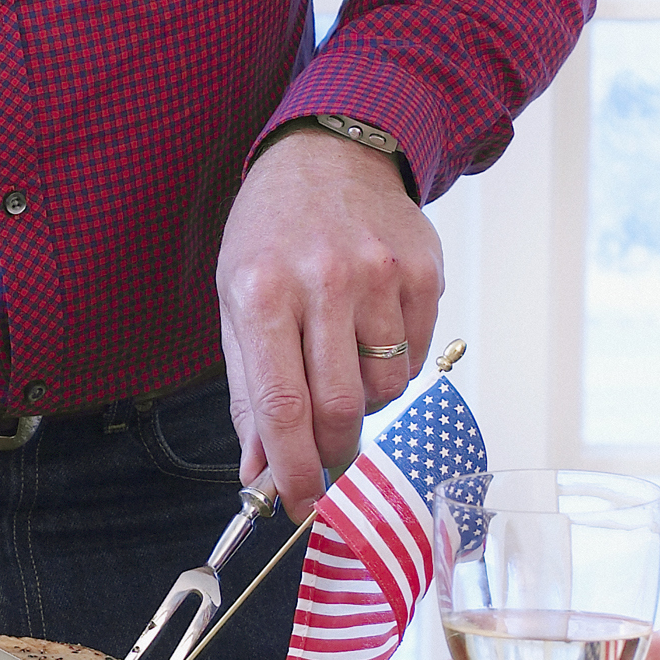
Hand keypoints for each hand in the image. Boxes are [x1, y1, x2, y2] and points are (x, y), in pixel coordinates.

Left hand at [216, 128, 442, 515]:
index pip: (282, 405)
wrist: (331, 153)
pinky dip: (393, 366)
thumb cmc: (273, 234)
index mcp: (262, 292)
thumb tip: (259, 472)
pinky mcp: (423, 272)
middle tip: (325, 460)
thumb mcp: (236, 303)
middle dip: (333, 452)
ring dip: (364, 402)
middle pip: (341, 407)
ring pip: (385, 389)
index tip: (296, 506)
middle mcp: (323, 281)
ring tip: (343, 361)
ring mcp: (380, 274)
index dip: (292, 468)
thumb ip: (249, 392)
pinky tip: (371, 331)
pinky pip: (415, 357)